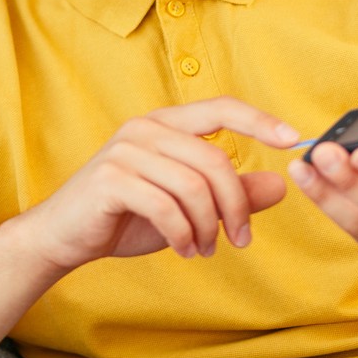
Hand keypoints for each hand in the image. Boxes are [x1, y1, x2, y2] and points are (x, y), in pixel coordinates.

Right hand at [17, 97, 299, 274]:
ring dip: (208, 227)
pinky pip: (166, 206)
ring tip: (206, 249)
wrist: (63, 236)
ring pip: (193, 187)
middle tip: (241, 240)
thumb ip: (231, 193)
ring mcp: (126, 150)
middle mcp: (146, 128)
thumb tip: (281, 185)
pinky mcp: (110, 179)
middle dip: (236, 205)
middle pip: (215, 160)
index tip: (294, 139)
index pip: (222, 107)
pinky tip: (185, 249)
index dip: (260, 120)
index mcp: (167, 124)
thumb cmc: (126, 216)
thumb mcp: (187, 205)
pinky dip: (183, 234)